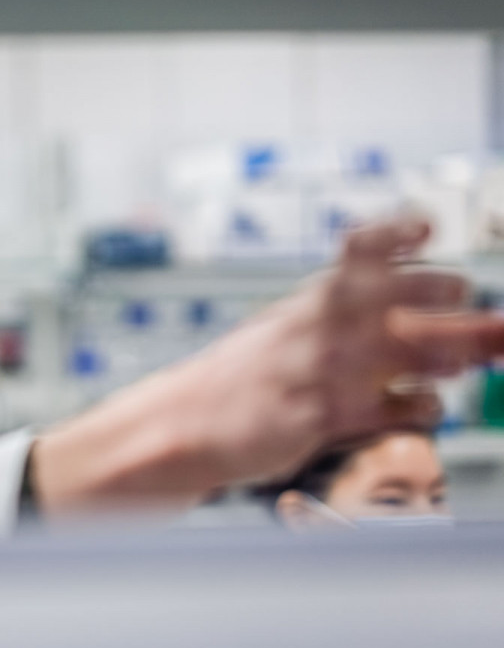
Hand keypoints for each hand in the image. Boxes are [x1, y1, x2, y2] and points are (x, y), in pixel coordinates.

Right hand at [29, 217, 503, 515]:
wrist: (184, 422)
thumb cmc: (241, 380)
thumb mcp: (280, 331)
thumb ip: (337, 321)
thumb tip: (399, 312)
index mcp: (307, 301)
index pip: (361, 247)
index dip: (400, 230)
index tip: (429, 225)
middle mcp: (318, 328)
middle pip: (399, 290)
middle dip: (443, 290)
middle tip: (463, 297)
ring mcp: (322, 371)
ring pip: (411, 349)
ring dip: (450, 350)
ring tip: (462, 359)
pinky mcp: (325, 418)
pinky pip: (397, 409)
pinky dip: (423, 407)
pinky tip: (419, 407)